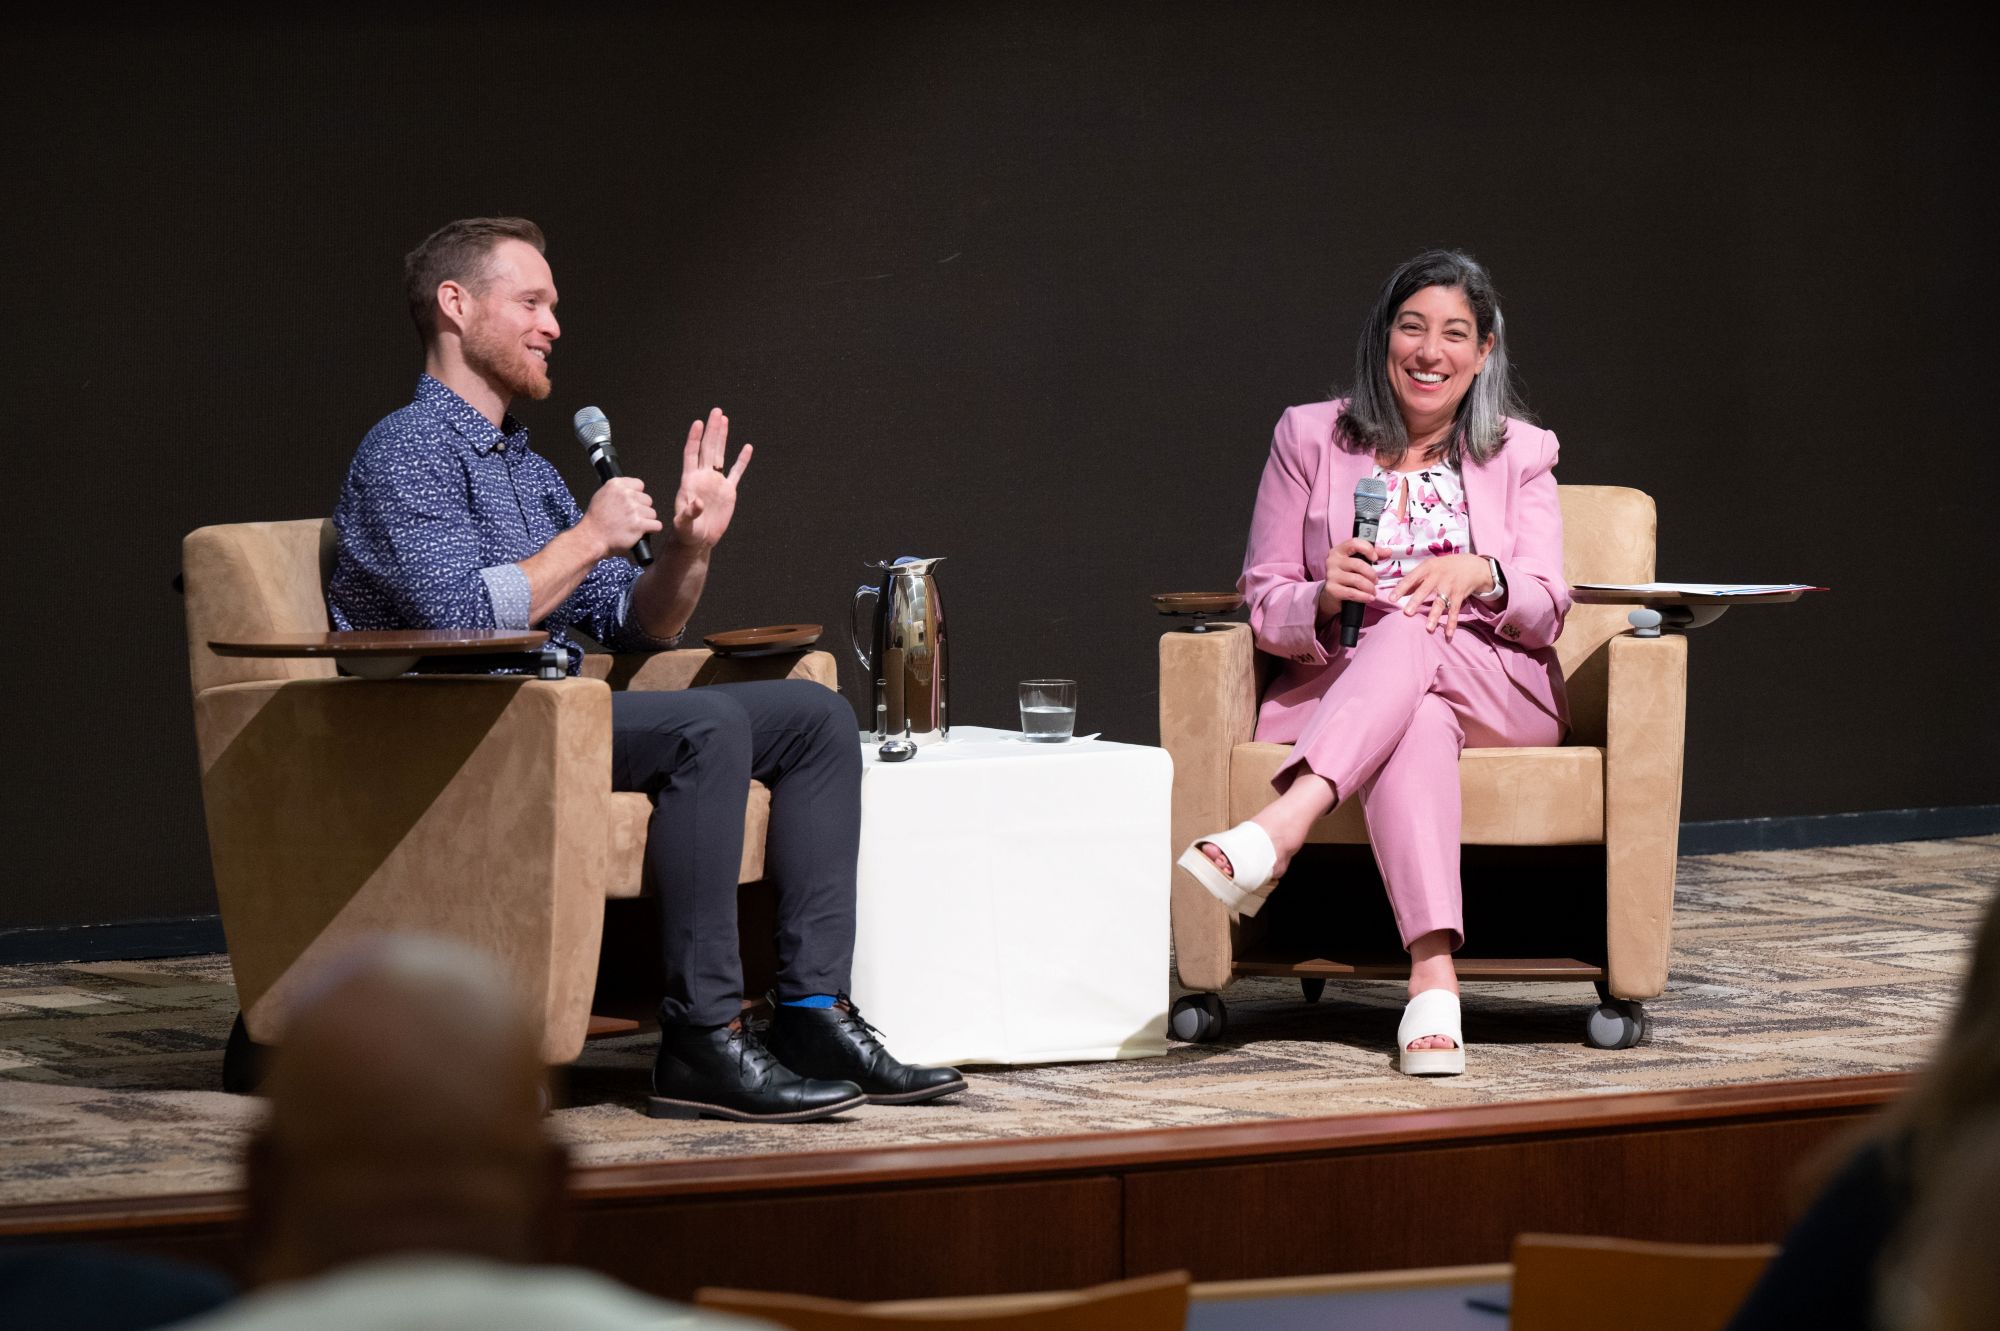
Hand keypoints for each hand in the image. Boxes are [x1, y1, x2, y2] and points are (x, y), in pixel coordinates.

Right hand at [580, 476, 661, 558]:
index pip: (639, 485)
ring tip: (632, 526)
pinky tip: (641, 532)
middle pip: (647, 500)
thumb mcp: (601, 496)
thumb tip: (630, 490)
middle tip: (630, 518)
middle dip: (642, 509)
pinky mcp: (639, 524)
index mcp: (616, 485)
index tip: (632, 503)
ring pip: (652, 513)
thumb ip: (617, 491)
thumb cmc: (595, 521)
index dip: (637, 496)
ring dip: (646, 521)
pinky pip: (657, 525)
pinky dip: (652, 530)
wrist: (591, 539)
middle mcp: (626, 495)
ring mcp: (633, 509)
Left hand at [672, 407, 753, 549]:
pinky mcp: (728, 491)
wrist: (698, 540)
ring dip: (722, 437)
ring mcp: (716, 482)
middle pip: (708, 448)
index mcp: (690, 481)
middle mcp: (703, 477)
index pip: (692, 454)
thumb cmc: (686, 532)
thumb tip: (697, 502)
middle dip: (712, 430)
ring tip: (724, 419)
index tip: (699, 423)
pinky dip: (742, 460)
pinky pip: (736, 472)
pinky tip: (747, 448)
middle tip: (716, 411)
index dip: (695, 438)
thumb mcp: (683, 524)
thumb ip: (689, 513)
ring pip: (720, 454)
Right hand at [1316, 536, 1379, 618]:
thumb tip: (1388, 551)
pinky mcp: (1331, 589)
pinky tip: (1369, 598)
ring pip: (1356, 580)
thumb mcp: (1359, 561)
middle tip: (1376, 581)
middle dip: (1371, 574)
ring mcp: (1331, 575)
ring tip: (1373, 591)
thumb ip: (1373, 554)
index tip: (1375, 558)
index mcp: (1339, 550)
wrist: (1332, 594)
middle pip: (1358, 564)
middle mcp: (1332, 561)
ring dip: (1369, 587)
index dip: (1368, 549)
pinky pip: (1352, 593)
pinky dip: (1364, 596)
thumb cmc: (1348, 574)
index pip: (1354, 543)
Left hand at [1396, 553, 1491, 637]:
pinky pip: (1454, 611)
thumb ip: (1414, 581)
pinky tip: (1448, 635)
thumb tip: (1396, 593)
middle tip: (1407, 613)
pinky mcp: (1459, 596)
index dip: (1401, 588)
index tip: (1391, 599)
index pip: (1411, 578)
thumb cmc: (1444, 567)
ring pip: (1441, 603)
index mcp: (1427, 568)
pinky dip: (1452, 623)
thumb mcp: (1429, 567)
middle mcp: (1438, 576)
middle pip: (1426, 590)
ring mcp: (1450, 586)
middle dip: (1416, 601)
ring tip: (1428, 629)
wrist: (1472, 565)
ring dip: (1434, 616)